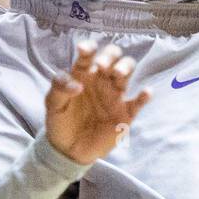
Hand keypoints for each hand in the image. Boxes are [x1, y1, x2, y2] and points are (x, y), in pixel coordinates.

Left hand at [44, 41, 150, 165]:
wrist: (68, 150)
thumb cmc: (60, 121)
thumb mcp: (53, 104)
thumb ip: (60, 88)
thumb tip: (77, 85)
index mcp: (83, 73)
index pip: (89, 54)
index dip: (89, 47)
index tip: (83, 50)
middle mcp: (101, 80)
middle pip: (113, 57)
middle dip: (110, 56)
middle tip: (102, 65)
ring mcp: (114, 96)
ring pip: (127, 72)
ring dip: (125, 67)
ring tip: (118, 73)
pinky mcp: (124, 114)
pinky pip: (137, 103)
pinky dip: (144, 96)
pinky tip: (146, 92)